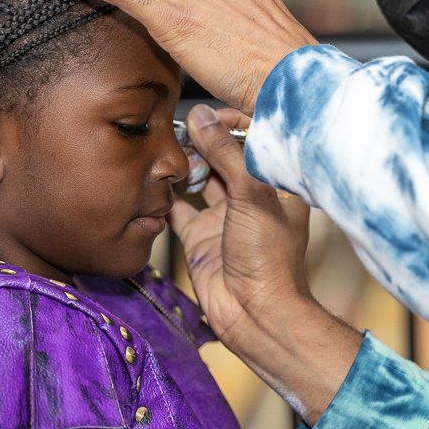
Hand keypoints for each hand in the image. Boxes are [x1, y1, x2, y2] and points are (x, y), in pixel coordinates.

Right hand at [170, 104, 310, 343]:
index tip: (208, 112)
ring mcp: (224, 216)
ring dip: (183, 164)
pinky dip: (163, 196)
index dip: (232, 121)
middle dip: (203, 139)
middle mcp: (251, 196)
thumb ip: (227, 154)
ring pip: (199, 177)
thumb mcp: (252, 195)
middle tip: (179, 128)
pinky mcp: (199, 237)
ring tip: (167, 152)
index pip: (255, 138)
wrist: (254, 315)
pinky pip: (176, 209)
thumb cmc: (269, 256)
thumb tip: (203, 116)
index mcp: (277, 182)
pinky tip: (151, 181)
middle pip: (224, 155)